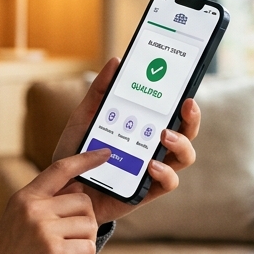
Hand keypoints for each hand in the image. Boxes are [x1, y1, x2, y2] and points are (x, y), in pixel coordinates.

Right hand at [0, 150, 108, 253]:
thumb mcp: (18, 221)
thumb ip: (43, 205)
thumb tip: (79, 192)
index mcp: (24, 197)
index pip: (60, 169)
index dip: (86, 159)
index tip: (106, 153)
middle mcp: (33, 208)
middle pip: (84, 202)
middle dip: (86, 224)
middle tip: (73, 242)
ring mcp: (43, 228)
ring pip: (89, 225)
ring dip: (85, 244)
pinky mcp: (53, 251)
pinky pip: (88, 247)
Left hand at [51, 57, 200, 223]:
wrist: (62, 188)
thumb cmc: (76, 152)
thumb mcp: (84, 118)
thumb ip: (99, 92)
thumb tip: (116, 61)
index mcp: (143, 129)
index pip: (173, 114)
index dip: (186, 103)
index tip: (186, 90)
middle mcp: (153, 148)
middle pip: (187, 133)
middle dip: (192, 119)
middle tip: (185, 106)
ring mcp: (152, 170)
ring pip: (184, 157)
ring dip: (181, 144)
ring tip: (164, 135)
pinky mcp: (146, 192)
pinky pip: (167, 184)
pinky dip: (164, 173)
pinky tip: (151, 165)